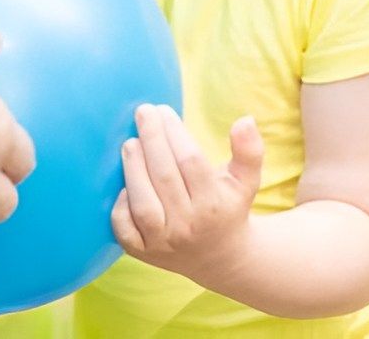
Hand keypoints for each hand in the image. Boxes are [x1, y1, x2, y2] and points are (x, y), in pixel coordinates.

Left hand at [111, 104, 262, 282]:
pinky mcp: (143, 253)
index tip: (163, 110)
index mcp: (214, 206)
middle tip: (143, 112)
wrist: (219, 258)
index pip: (190, 161)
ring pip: (143, 203)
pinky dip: (120, 207)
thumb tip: (246, 119)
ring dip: (133, 168)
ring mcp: (164, 242)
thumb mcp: (246, 181)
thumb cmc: (228, 207)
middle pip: (164, 177)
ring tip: (130, 142)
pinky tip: (123, 183)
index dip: (174, 132)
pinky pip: (125, 230)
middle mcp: (189, 226)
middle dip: (151, 139)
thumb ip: (249, 151)